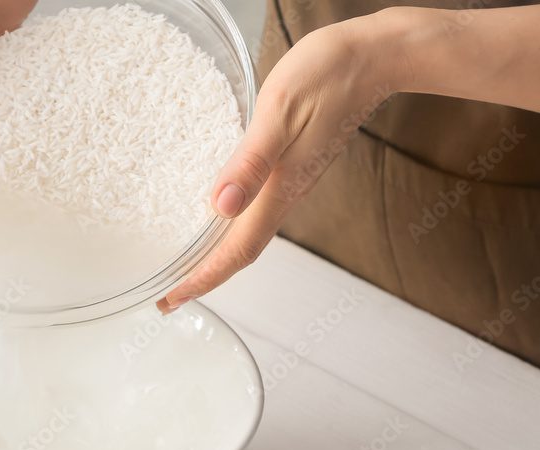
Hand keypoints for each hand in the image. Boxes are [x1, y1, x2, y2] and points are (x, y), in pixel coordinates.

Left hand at [158, 11, 404, 313]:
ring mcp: (290, 184)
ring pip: (246, 234)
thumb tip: (221, 207)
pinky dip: (227, 227)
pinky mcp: (290, 168)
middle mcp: (285, 196)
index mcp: (279, 190)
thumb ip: (250, 162)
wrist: (374, 59)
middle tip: (166, 296)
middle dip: (202, 278)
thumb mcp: (279, 113)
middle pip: (239, 253)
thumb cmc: (327, 77)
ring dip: (214, 256)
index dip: (202, 280)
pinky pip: (254, 211)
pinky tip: (213, 218)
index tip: (169, 300)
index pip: (235, 252)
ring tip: (182, 266)